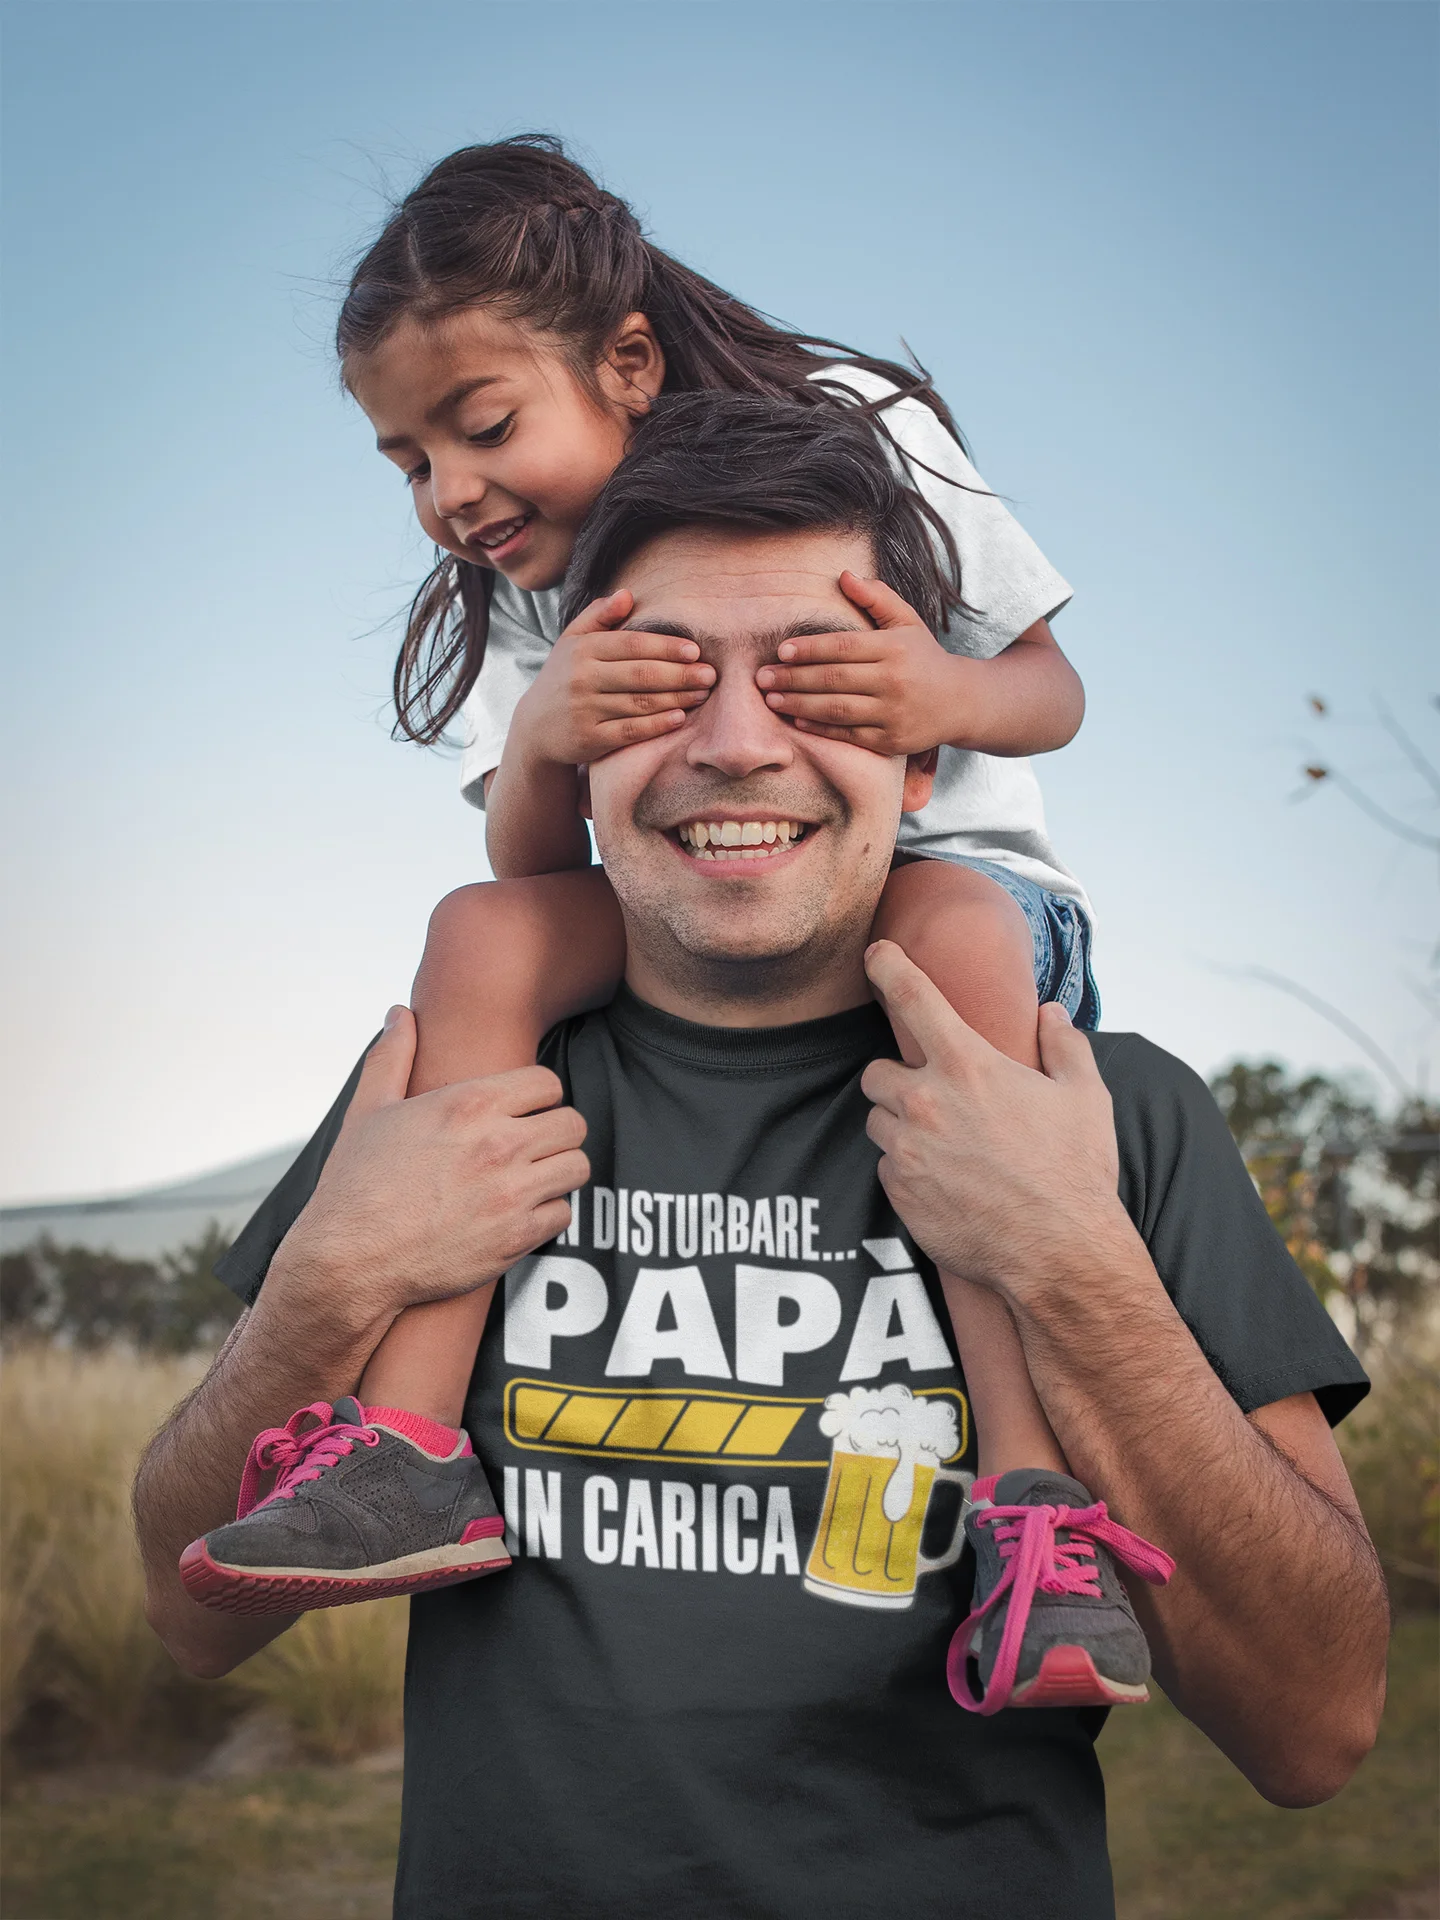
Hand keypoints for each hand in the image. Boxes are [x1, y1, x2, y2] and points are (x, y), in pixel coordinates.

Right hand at [270, 1008, 589, 1326]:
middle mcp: (498, 1145)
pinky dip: (548, 1213)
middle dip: (557, 1131)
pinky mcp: (516, 1239)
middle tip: (535, 1143)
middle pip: (574, 1123)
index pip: (548, 1082)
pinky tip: (522, 1212)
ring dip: (559, 1171)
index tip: (525, 1109)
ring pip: (578, 1167)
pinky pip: (564, 1214)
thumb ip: (392, 1056)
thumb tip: (399, 1013)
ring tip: (534, 1176)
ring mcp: (511, 1194)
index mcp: (468, 1105)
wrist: (348, 1262)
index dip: (539, 1095)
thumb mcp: (368, 1110)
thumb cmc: (355, 1184)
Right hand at [515, 589, 713, 765]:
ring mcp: (585, 710)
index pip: (632, 645)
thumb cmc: (563, 678)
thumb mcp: (572, 642)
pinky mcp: (589, 739)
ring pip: (640, 703)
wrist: (535, 729)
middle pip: (641, 674)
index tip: (695, 650)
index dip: (666, 647)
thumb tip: (627, 594)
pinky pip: (630, 730)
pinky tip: (679, 717)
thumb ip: (598, 616)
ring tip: (702, 694)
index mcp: (582, 650)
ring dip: (676, 698)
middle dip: (680, 674)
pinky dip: (657, 725)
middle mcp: (582, 678)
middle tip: (710, 674)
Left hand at [754, 572, 967, 753]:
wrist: (960, 702)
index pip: (843, 647)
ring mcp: (892, 713)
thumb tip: (843, 575)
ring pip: (837, 709)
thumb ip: (876, 597)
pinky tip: (796, 721)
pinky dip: (820, 729)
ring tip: (771, 700)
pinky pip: (849, 735)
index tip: (781, 650)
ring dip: (799, 705)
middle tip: (761, 678)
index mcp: (894, 648)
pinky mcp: (890, 741)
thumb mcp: (907, 621)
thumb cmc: (924, 656)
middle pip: (834, 679)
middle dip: (793, 679)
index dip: (809, 649)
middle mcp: (893, 681)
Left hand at [859, 942, 1130, 1299]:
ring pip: (878, 1121)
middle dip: (898, 1080)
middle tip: (935, 1098)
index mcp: (968, 1065)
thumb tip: (1050, 1013)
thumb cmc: (1076, 1172)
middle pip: (876, 1071)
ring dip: (901, 1125)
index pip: (912, 996)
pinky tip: (947, 1182)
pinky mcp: (898, 1193)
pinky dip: (907, 1170)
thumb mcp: (1085, 1097)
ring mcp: (907, 1150)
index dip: (889, 967)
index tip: (875, 955)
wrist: (1060, 1253)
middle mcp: (926, 1101)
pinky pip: (886, 1168)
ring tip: (947, 1146)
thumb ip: (1064, 1046)